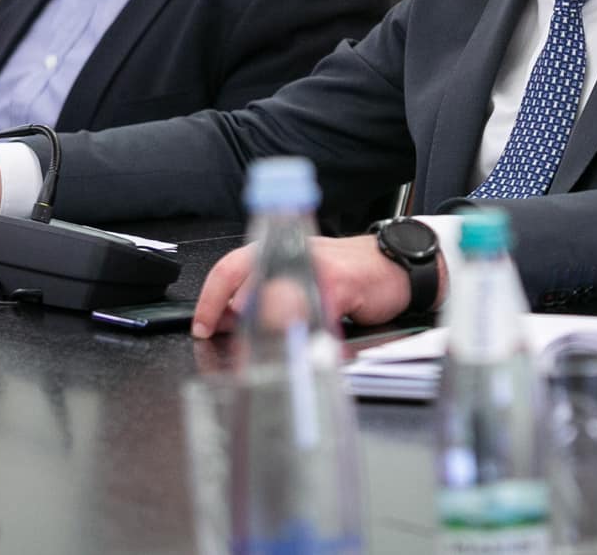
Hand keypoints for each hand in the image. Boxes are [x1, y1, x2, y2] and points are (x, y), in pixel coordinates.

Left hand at [191, 235, 432, 338]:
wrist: (394, 267)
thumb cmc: (348, 276)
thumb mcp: (301, 281)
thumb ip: (265, 298)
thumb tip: (229, 321)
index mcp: (278, 253)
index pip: (229, 269)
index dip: (210, 300)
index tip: (202, 326)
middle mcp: (292, 254)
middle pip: (243, 278)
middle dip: (228, 313)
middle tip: (223, 336)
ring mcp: (315, 267)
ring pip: (273, 294)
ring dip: (261, 323)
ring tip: (259, 344)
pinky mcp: (341, 284)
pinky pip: (312, 311)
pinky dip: (302, 331)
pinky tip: (299, 343)